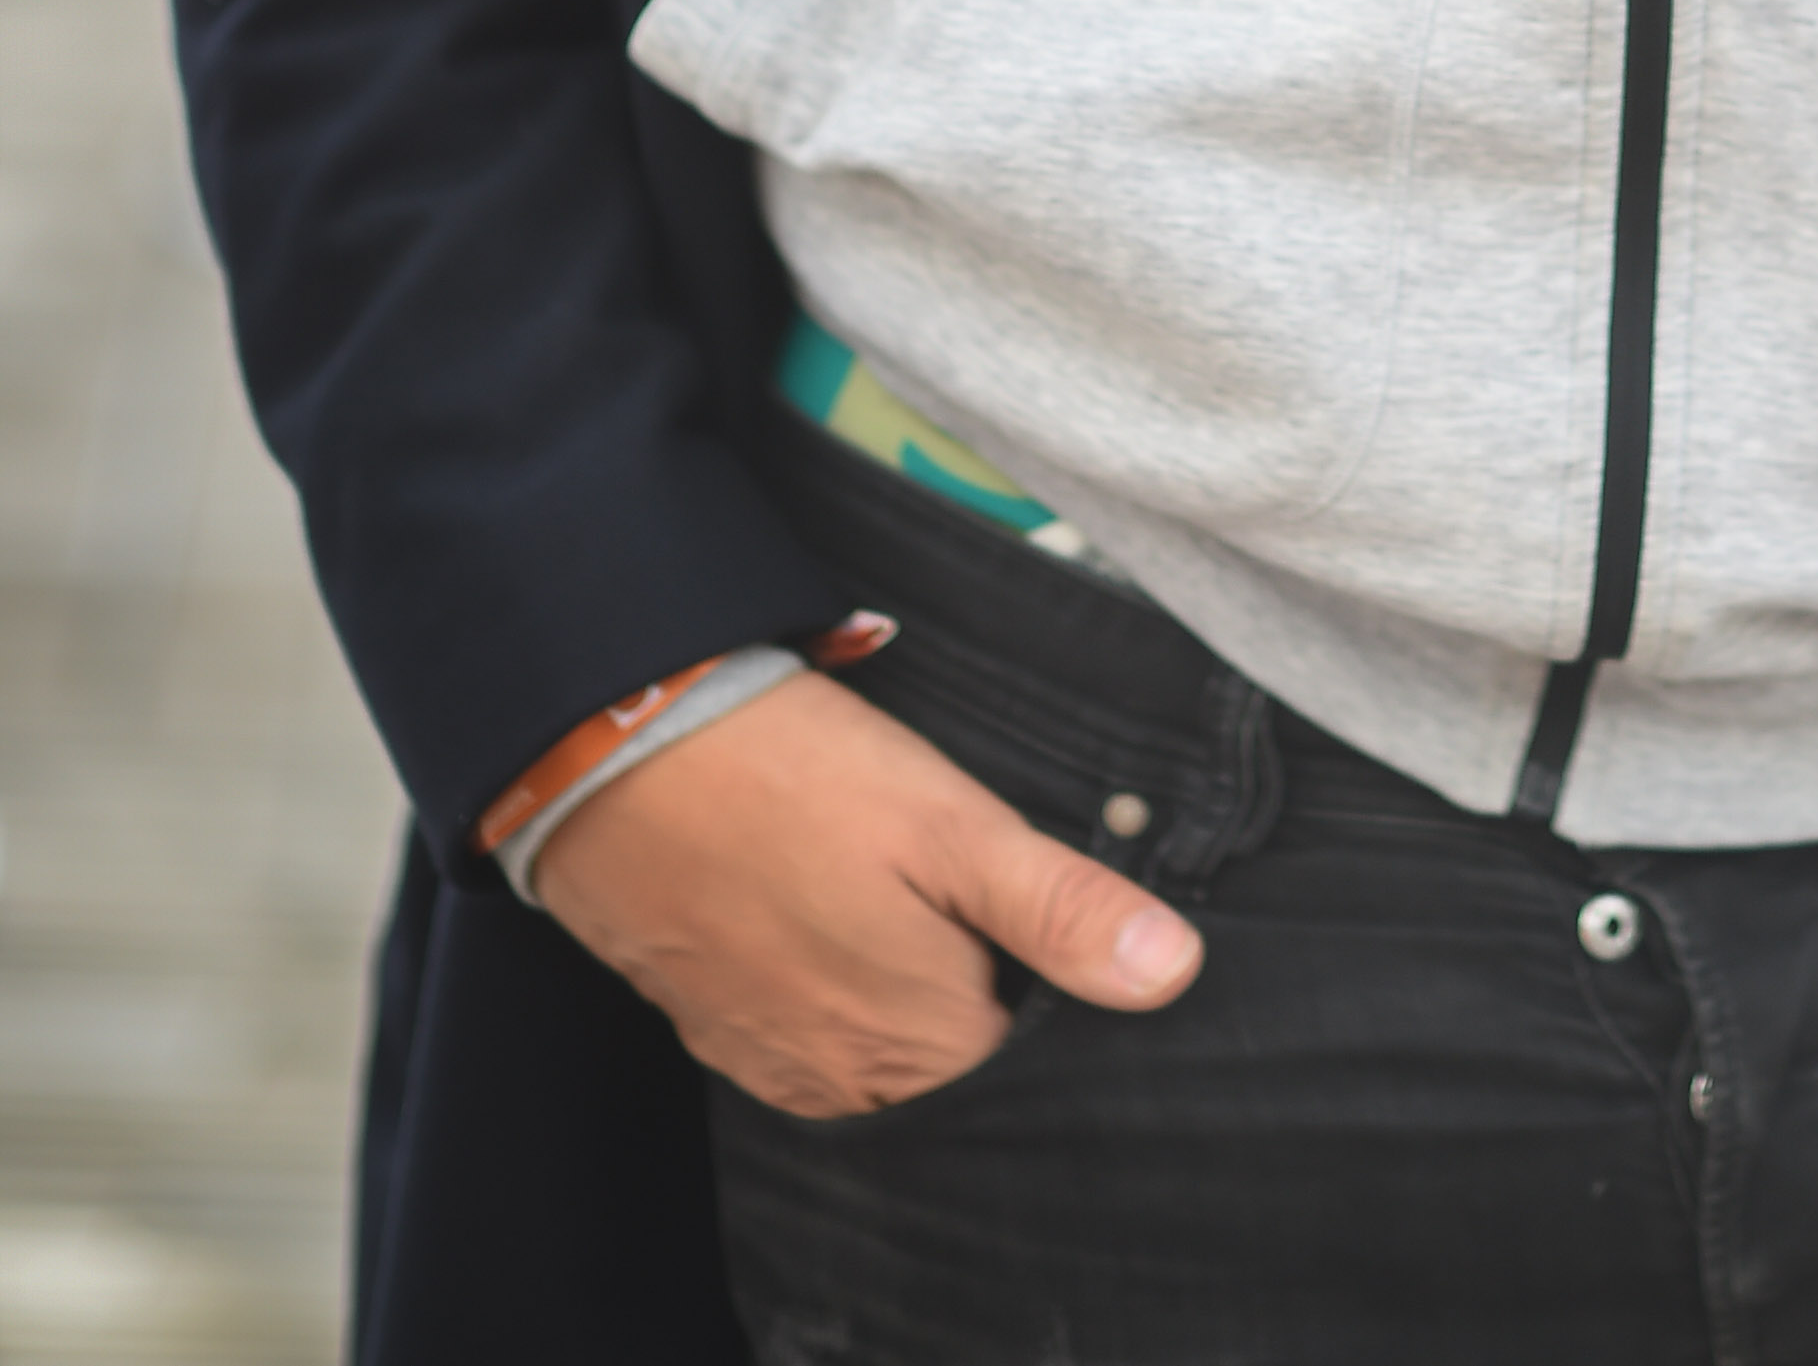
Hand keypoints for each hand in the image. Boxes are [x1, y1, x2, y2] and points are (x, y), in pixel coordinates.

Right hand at [533, 666, 1203, 1114]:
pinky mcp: (722, 1032)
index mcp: (922, 1049)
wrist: (616, 755)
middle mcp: (848, 1087)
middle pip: (958, 1064)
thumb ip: (1060, 909)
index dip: (1054, 979)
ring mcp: (776, 1066)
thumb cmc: (797, 780)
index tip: (1039, 905)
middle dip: (983, 990)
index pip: (1035, 1057)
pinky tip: (837, 910)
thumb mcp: (952, 824)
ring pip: (886, 1056)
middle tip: (963, 881)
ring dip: (909, 991)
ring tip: (898, 887)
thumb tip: (1174, 974)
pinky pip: (814, 1038)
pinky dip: (839, 989)